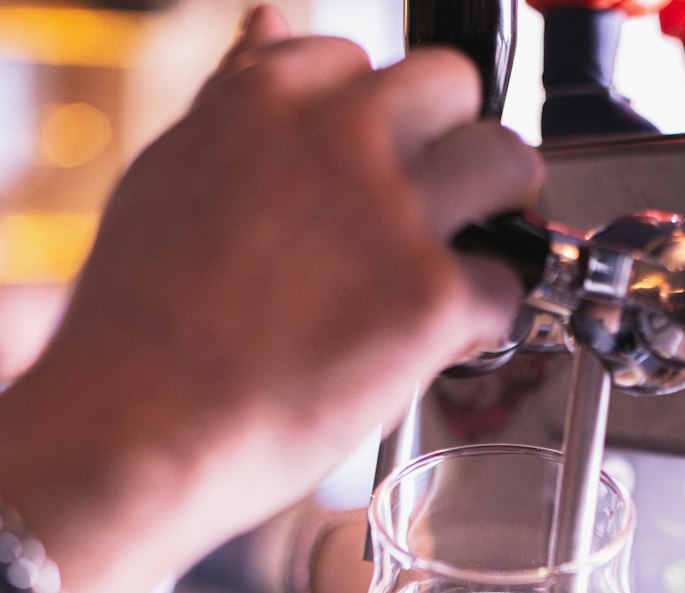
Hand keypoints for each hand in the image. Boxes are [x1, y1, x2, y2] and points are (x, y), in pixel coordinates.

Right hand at [0, 7, 543, 592]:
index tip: (371, 177)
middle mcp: (341, 136)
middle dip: (452, 149)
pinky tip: (441, 347)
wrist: (143, 426)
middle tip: (439, 215)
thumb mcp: (170, 178)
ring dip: (500, 215)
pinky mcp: (432, 296)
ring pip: (507, 166)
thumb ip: (238, 103)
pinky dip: (485, 321)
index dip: (376, 130)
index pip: (363, 65)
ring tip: (466, 267)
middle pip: (452, 90)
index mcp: (269, 96)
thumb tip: (273, 29)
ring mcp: (395, 212)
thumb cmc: (142, 328)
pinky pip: (506, 285)